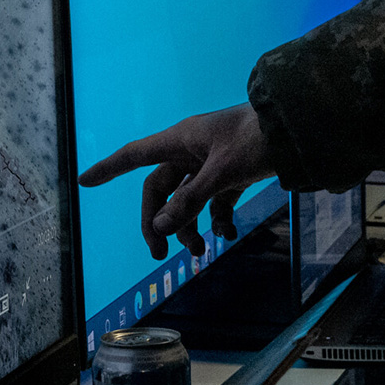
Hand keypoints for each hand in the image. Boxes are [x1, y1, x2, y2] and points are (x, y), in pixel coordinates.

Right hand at [79, 104, 273, 257]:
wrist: (300, 128)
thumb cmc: (258, 140)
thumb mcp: (222, 173)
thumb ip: (190, 201)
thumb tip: (159, 227)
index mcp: (181, 140)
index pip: (134, 155)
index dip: (108, 169)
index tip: (83, 181)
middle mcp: (193, 149)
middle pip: (161, 188)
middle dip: (160, 222)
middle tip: (161, 255)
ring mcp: (214, 161)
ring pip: (188, 198)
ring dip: (190, 225)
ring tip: (203, 250)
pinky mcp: (235, 172)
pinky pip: (216, 199)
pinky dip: (219, 218)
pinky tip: (229, 235)